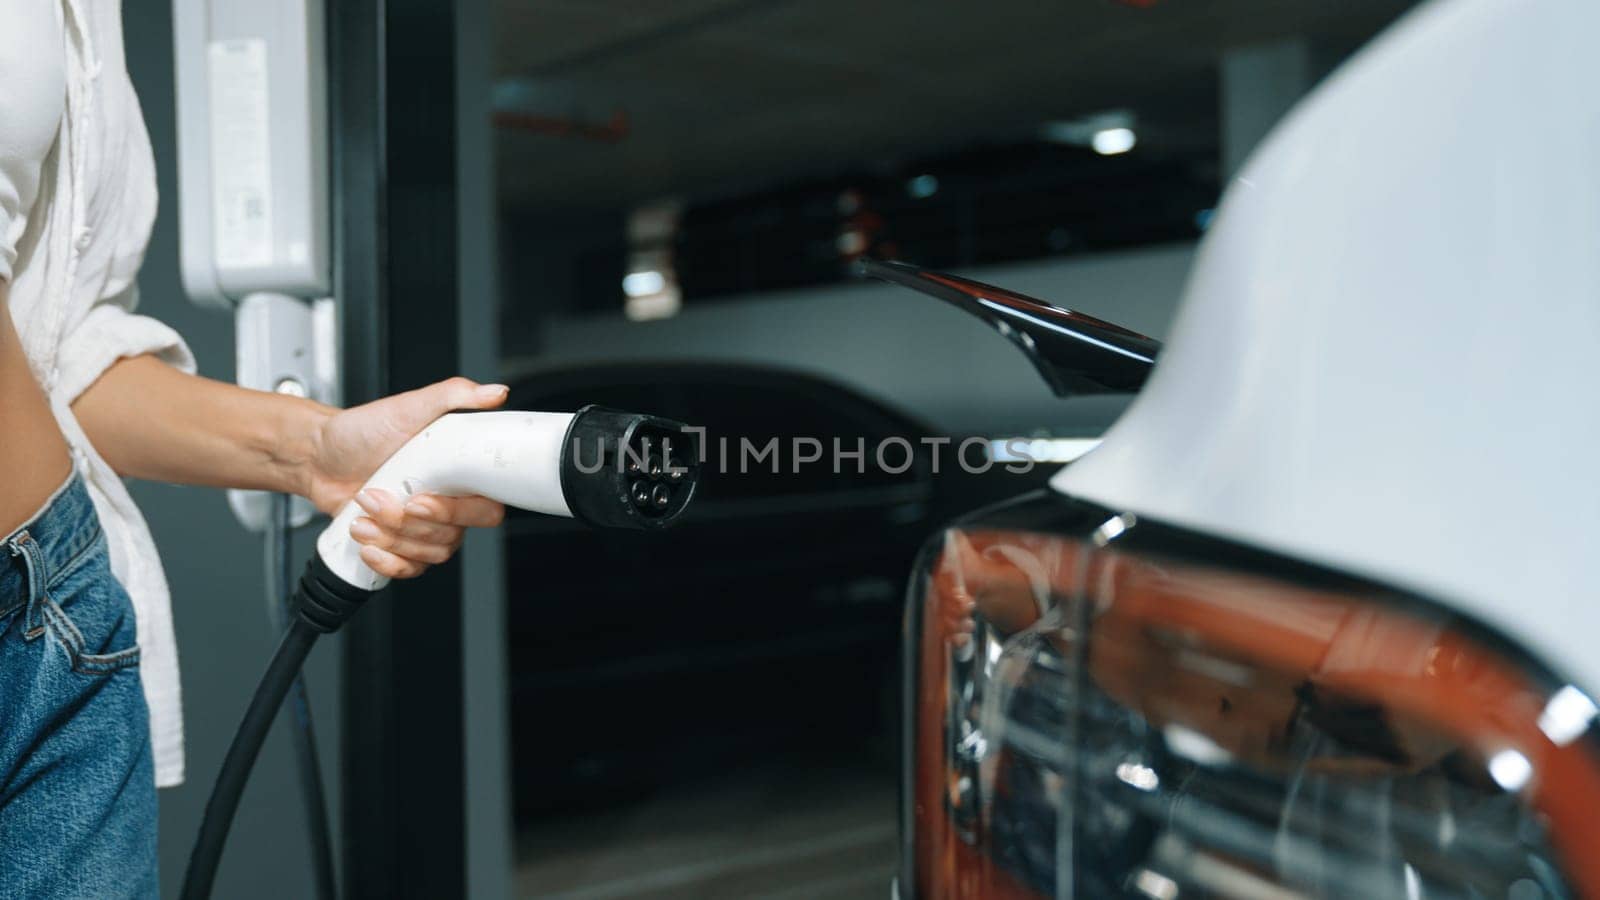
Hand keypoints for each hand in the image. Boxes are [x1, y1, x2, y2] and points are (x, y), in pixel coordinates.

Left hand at [302, 377, 509, 578]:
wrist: (320, 455)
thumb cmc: (363, 431)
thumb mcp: (409, 407)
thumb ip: (455, 395)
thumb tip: (495, 392)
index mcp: (459, 476)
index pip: (486, 510)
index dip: (458, 513)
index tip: (421, 499)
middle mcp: (447, 504)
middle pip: (452, 537)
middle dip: (409, 524)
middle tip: (378, 498)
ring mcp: (423, 528)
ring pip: (428, 554)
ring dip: (390, 537)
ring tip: (362, 510)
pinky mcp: (400, 544)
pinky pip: (409, 569)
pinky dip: (387, 561)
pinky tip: (368, 542)